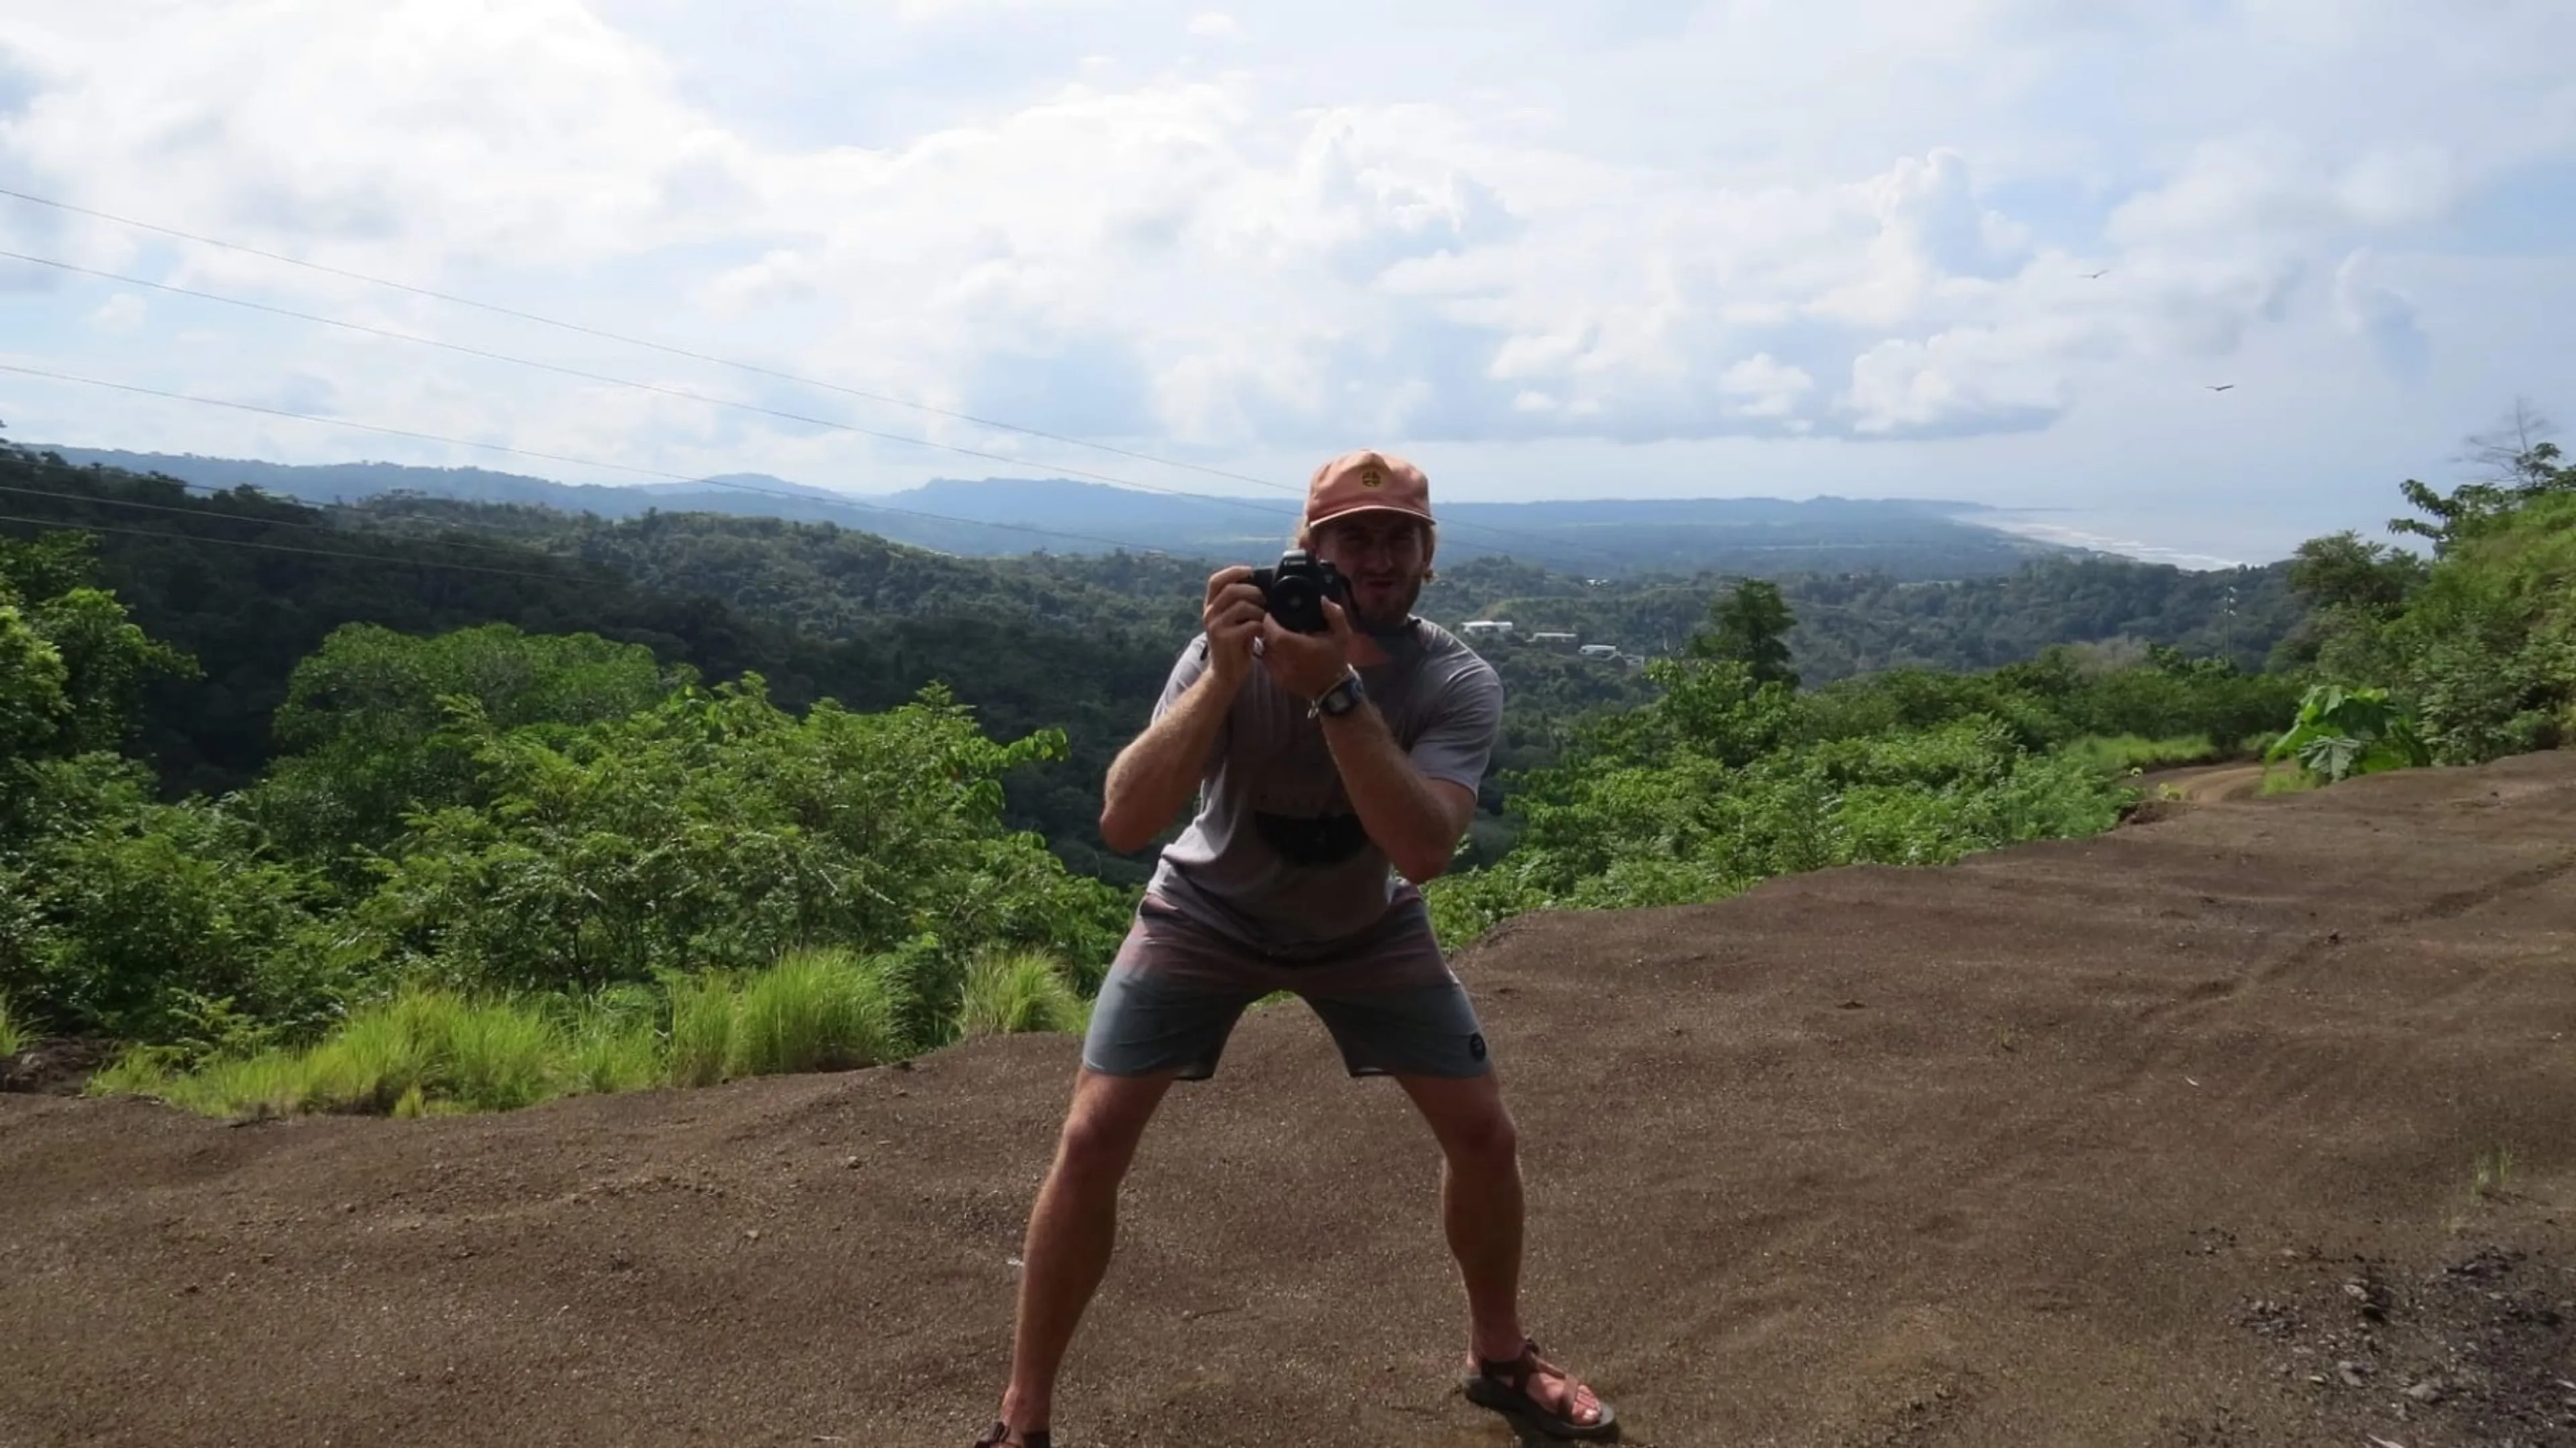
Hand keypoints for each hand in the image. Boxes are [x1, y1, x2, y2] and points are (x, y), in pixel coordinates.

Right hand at [1201, 566, 1265, 685]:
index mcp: (1210, 606)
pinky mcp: (1226, 639)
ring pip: (1243, 605)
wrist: (1224, 674)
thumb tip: (1260, 585)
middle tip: (1265, 601)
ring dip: (1260, 611)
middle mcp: (1209, 613)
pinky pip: (1250, 624)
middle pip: (1233, 589)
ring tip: (1263, 620)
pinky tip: (1261, 633)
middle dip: (1254, 592)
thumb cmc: (1234, 645)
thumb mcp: (1231, 621)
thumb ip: (1238, 604)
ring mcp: (1216, 626)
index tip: (1251, 571)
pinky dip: (1261, 626)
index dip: (1234, 571)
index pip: (1216, 580)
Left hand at [1260, 597, 1357, 700]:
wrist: (1334, 688)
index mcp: (1300, 648)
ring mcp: (1281, 673)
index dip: (1269, 622)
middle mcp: (1287, 662)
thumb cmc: (1336, 658)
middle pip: (1266, 641)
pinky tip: (1278, 650)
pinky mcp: (1279, 680)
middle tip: (1271, 621)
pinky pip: (1267, 664)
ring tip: (1274, 634)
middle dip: (1266, 630)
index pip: (1274, 633)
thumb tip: (1322, 599)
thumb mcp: (1342, 635)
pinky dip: (1269, 655)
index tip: (1271, 614)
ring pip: (1264, 652)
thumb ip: (1335, 614)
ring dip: (1267, 642)